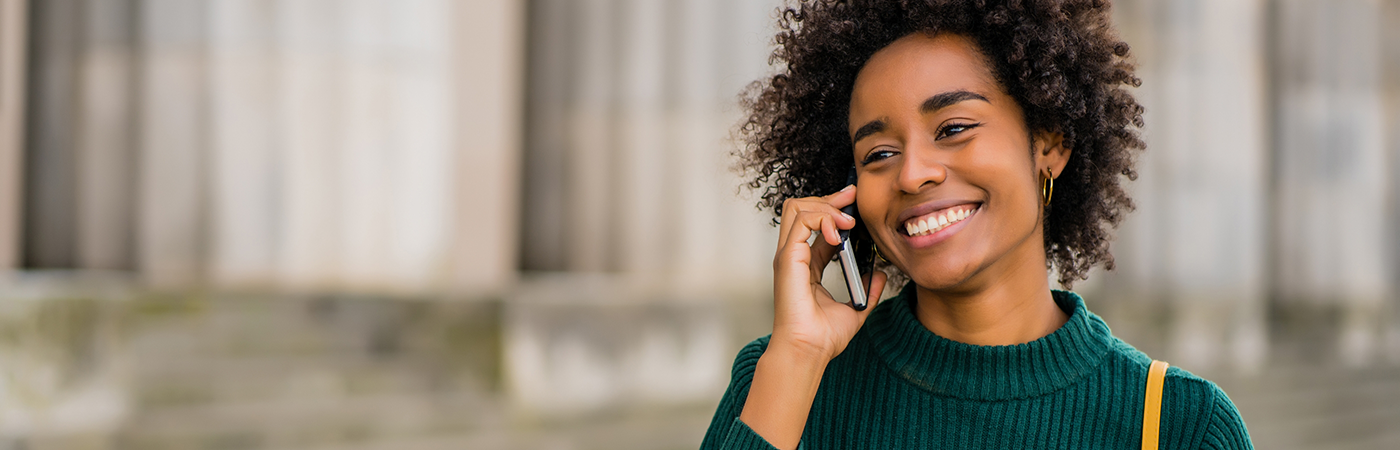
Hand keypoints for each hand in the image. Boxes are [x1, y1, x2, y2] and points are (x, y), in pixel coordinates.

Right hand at [738, 184, 888, 449]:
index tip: (854, 201)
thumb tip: (880, 275)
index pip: (815, 224)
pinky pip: (801, 222)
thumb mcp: (855, 308)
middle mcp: (794, 256)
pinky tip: (839, 232)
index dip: (834, 209)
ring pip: (798, 208)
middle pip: (802, 208)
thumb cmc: (823, 337)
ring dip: (826, 206)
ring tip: (847, 220)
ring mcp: (788, 256)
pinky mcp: (788, 259)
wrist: (810, 351)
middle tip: (852, 196)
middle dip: (829, 198)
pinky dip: (821, 218)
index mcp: (806, 265)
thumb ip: (867, 290)